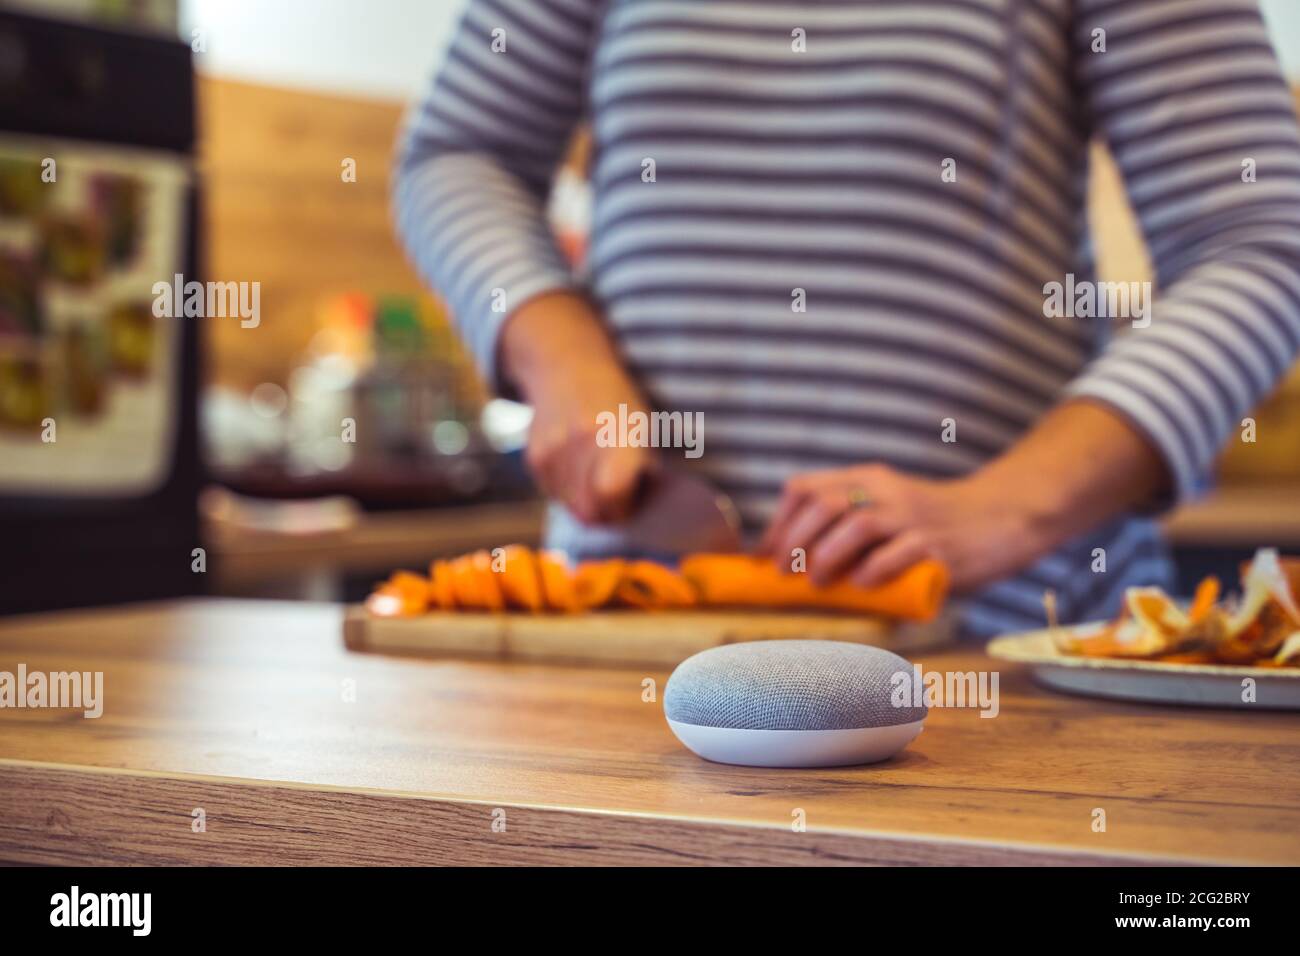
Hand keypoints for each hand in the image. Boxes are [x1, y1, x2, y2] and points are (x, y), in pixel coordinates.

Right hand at [499, 292, 656, 523]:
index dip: (624, 508)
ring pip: (571, 507)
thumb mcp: (642, 427)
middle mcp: (581, 441)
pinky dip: (569, 490)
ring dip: (587, 503)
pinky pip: (554, 494)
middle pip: (589, 511)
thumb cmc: (618, 404)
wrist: (568, 368)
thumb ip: (644, 470)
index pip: (611, 492)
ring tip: (599, 477)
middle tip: (618, 502)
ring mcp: (553, 450)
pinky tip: (579, 466)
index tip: (633, 504)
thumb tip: (647, 514)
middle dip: (606, 515)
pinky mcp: (534, 457)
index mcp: (617, 432)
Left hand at [758, 463, 1059, 592]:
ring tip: (818, 584)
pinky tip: (862, 586)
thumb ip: (849, 527)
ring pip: (857, 525)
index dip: (778, 522)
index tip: (765, 556)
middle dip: (794, 541)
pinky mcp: (938, 545)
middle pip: (824, 504)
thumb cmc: (935, 523)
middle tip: (785, 573)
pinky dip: (873, 571)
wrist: (1003, 517)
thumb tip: (795, 568)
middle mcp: (886, 491)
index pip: (806, 488)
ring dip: (827, 557)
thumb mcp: (888, 508)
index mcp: (868, 480)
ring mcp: (913, 517)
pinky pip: (898, 553)